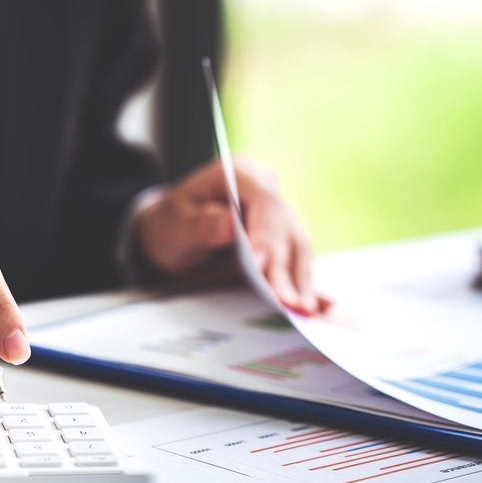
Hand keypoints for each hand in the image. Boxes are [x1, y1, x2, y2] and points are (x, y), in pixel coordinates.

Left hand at [136, 158, 323, 314]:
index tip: (261, 265)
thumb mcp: (176, 223)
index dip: (266, 232)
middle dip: (284, 266)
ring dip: (300, 279)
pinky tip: (307, 306)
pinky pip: (298, 258)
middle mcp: (268, 188)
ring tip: (301, 309)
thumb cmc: (174, 222)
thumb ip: (202, 224)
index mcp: (241, 173)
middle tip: (285, 300)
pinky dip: (302, 283)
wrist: (176, 229)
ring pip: (297, 244)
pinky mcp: (284, 236)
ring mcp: (279, 212)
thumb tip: (230, 225)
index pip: (264, 199)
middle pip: (284, 226)